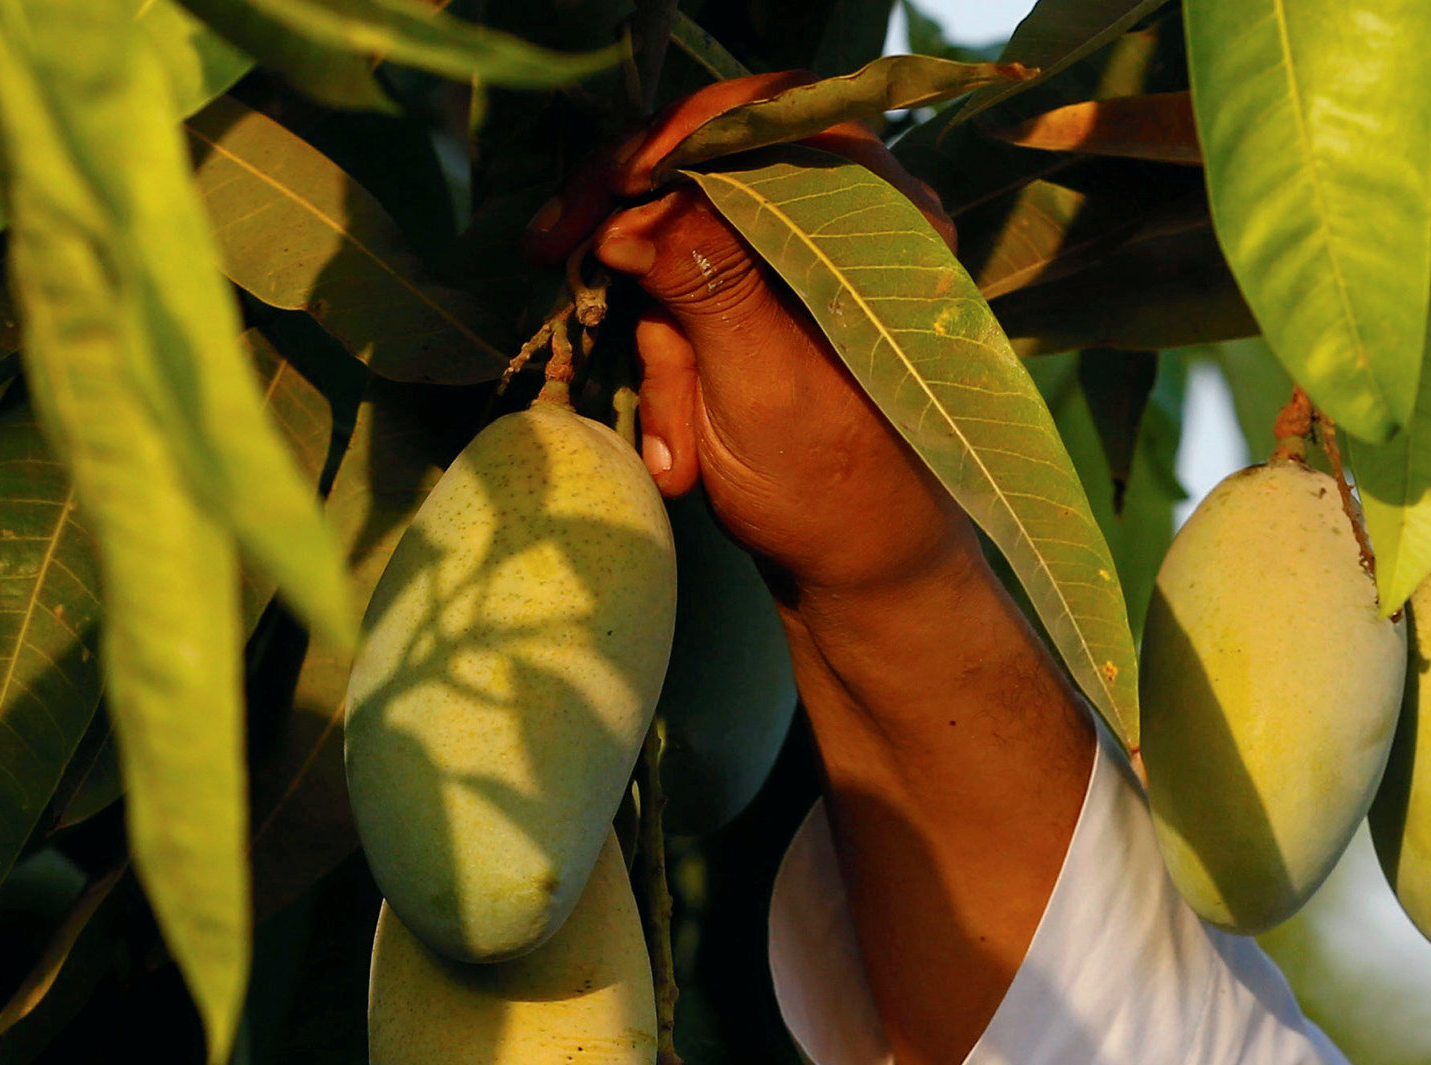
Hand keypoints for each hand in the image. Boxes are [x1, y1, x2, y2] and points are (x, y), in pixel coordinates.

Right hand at [551, 78, 974, 598]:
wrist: (865, 578)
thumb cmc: (836, 491)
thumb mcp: (764, 387)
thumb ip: (708, 284)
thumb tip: (637, 207)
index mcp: (878, 227)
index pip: (766, 121)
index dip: (675, 139)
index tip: (606, 188)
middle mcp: (846, 226)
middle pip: (704, 168)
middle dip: (638, 245)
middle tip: (552, 255)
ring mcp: (796, 264)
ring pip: (678, 238)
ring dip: (659, 344)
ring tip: (681, 449)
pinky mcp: (760, 301)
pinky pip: (679, 293)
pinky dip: (668, 367)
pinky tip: (684, 453)